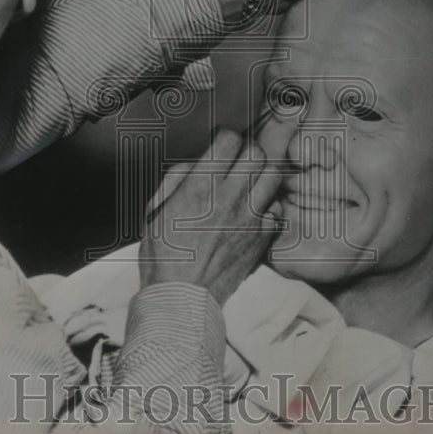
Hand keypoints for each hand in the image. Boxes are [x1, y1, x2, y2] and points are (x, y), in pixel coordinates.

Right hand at [138, 128, 282, 306]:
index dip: (224, 137)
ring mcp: (250, 218)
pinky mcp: (262, 237)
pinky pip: (276, 209)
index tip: (220, 144)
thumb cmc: (164, 254)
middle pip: (257, 153)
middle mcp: (229, 197)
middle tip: (238, 160)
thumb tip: (198, 161)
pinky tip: (253, 212)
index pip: (229, 140)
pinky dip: (267, 206)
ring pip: (273, 175)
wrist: (182, 296)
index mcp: (200, 187)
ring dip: (262, 173)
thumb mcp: (156, 208)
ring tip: (250, 182)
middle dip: (247, 150)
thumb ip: (178, 177)